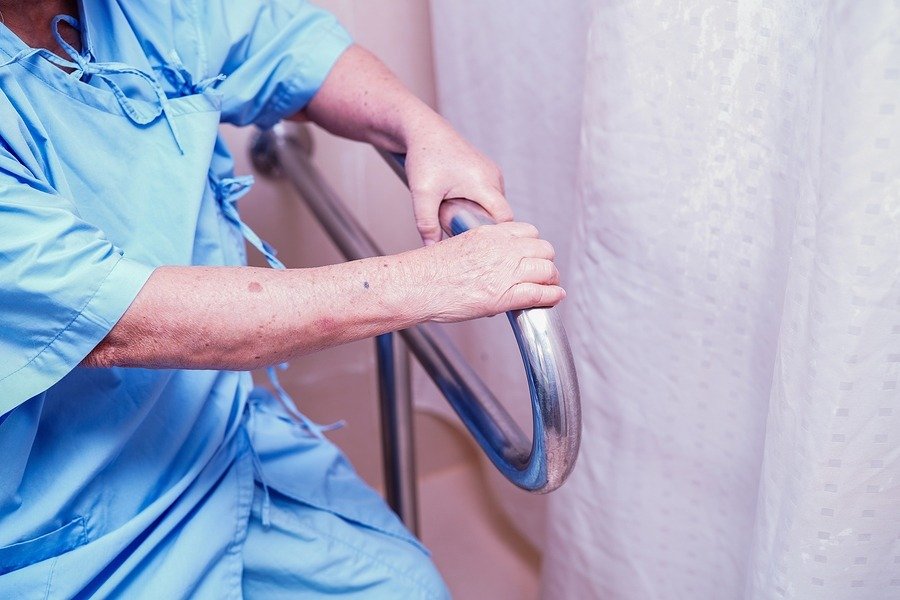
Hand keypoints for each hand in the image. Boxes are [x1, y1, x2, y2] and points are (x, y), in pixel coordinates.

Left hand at [403, 120, 513, 245]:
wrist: (423, 130)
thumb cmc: (424, 156)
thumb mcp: (422, 193)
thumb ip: (427, 224)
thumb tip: (432, 248)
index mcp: (483, 182)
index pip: (505, 217)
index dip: (496, 234)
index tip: (482, 245)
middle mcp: (493, 176)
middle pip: (498, 213)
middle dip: (481, 224)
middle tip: (459, 227)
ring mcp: (492, 172)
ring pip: (493, 204)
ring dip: (478, 213)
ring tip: (455, 211)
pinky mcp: (487, 171)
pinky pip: (489, 195)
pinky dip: (477, 202)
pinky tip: (458, 202)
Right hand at [407, 221, 563, 321]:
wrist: (416, 285)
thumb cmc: (429, 270)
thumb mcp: (460, 244)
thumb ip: (482, 248)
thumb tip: (493, 259)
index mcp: (489, 234)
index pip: (528, 231)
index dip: (534, 244)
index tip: (531, 254)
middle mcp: (501, 250)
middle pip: (543, 249)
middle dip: (545, 260)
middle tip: (543, 271)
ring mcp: (504, 272)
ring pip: (546, 270)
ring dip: (551, 278)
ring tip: (549, 286)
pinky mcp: (504, 296)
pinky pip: (540, 293)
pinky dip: (552, 296)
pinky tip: (555, 297)